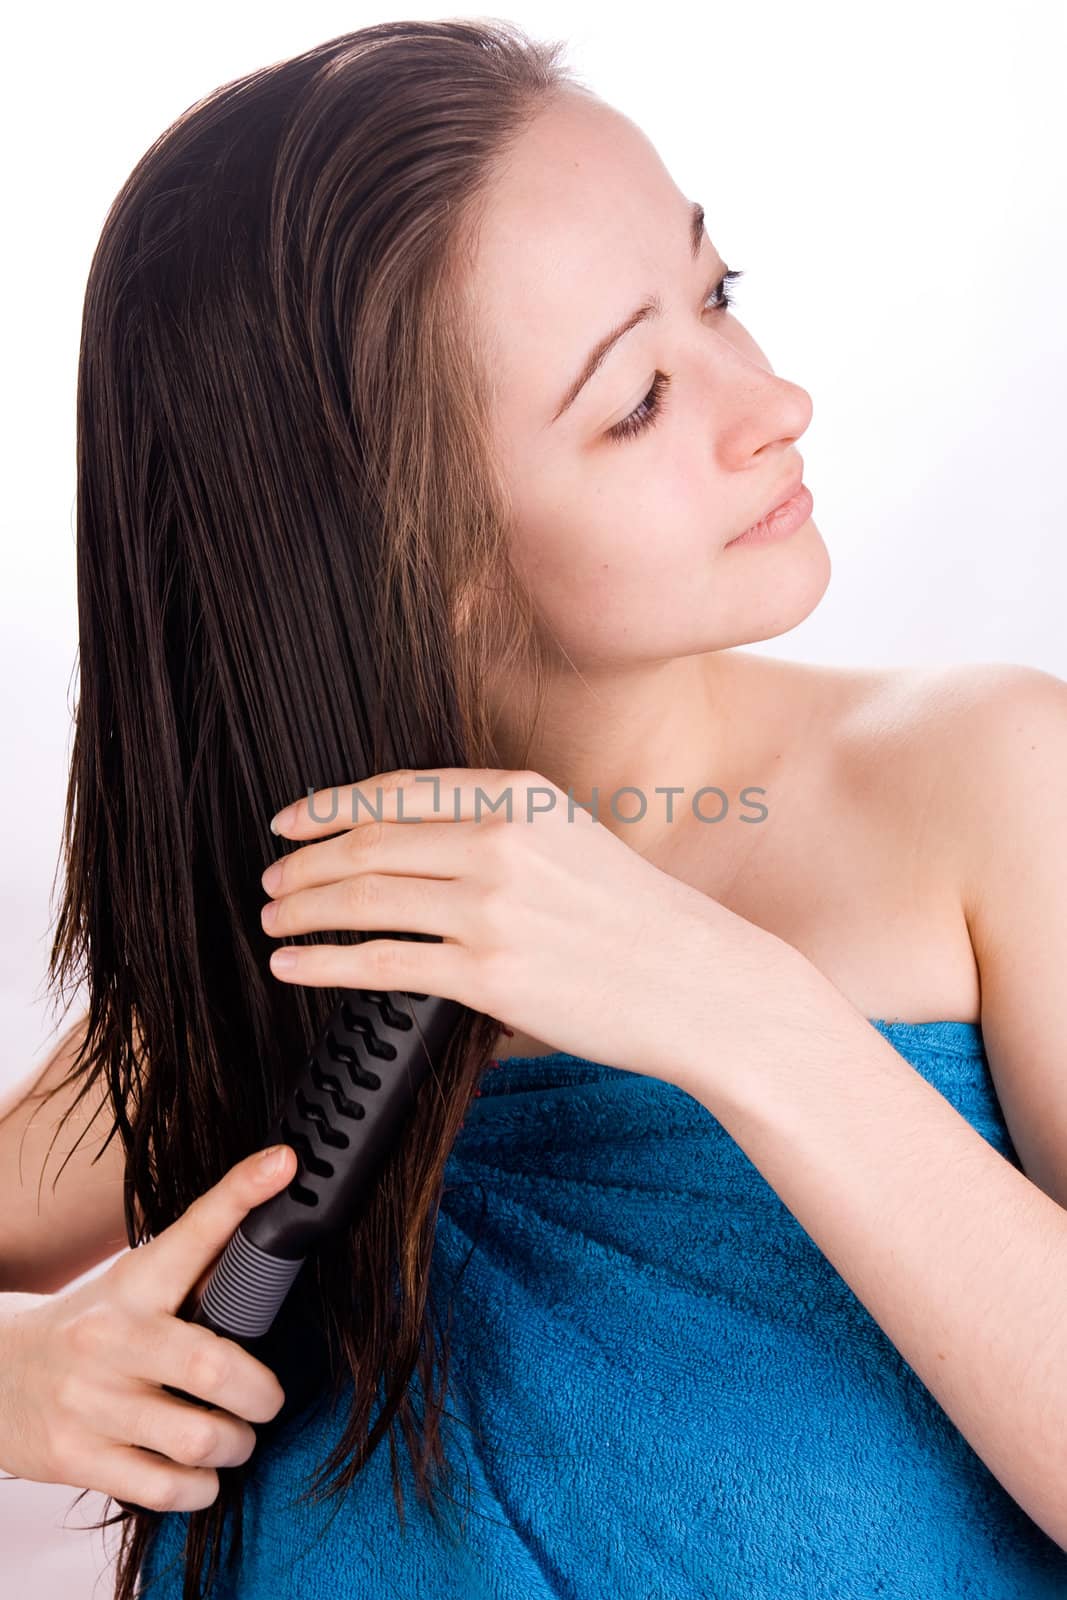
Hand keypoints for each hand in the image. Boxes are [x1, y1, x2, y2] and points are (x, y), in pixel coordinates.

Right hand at [0, 1144, 296, 1511]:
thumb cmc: (90, 1328)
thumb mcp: (134, 1286)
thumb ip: (197, 1270)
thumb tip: (272, 1234)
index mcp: (134, 1284)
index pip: (195, 1230)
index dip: (242, 1193)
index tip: (284, 1163)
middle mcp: (111, 1339)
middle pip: (211, 1366)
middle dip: (262, 1393)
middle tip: (267, 1399)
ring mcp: (91, 1402)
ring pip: (198, 1438)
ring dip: (237, 1444)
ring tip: (236, 1436)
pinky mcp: (77, 1458)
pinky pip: (165, 1487)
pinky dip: (200, 1487)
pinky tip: (201, 1472)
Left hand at [261, 767, 796, 1084]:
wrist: (705, 984)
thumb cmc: (645, 921)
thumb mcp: (578, 840)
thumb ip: (504, 830)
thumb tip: (417, 849)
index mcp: (523, 795)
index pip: (399, 789)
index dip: (329, 804)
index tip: (289, 820)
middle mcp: (502, 839)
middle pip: (369, 841)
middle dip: (304, 860)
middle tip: (272, 877)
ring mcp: (494, 905)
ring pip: (363, 898)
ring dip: (302, 908)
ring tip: (274, 918)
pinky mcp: (490, 973)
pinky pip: (381, 962)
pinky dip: (323, 962)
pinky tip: (293, 964)